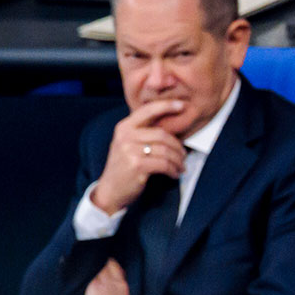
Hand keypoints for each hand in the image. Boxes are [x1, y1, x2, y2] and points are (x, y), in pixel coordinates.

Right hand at [92, 99, 186, 215]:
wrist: (110, 190)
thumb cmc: (124, 167)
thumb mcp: (128, 145)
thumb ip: (143, 133)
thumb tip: (170, 127)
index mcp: (124, 127)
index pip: (147, 110)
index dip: (166, 106)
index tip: (182, 105)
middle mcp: (125, 136)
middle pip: (162, 135)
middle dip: (178, 147)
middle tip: (184, 156)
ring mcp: (130, 150)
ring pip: (166, 150)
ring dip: (178, 160)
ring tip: (180, 167)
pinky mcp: (137, 165)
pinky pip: (164, 164)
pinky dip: (173, 170)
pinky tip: (174, 174)